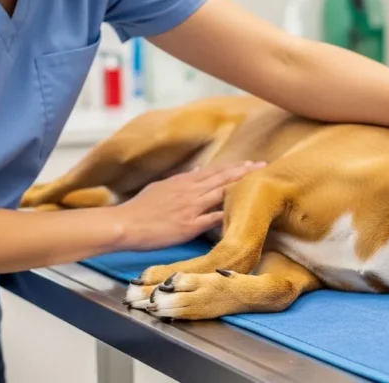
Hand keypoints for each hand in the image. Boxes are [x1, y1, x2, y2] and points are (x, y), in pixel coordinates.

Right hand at [114, 161, 265, 250]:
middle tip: (263, 166)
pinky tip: (244, 211)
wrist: (125, 223)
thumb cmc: (139, 208)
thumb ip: (180, 180)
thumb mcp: (160, 187)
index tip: (250, 163)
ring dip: (240, 186)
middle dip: (244, 171)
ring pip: (221, 193)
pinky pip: (213, 218)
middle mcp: (189, 192)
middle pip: (222, 178)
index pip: (213, 171)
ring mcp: (190, 208)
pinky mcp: (189, 226)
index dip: (233, 167)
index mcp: (182, 182)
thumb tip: (198, 171)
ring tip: (258, 182)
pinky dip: (229, 214)